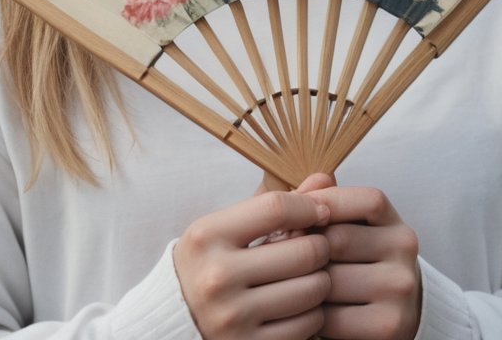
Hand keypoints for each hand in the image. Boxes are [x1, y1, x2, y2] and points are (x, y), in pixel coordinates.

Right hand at [173, 188, 331, 338]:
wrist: (176, 319)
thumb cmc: (210, 263)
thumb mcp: (227, 227)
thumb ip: (273, 202)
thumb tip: (324, 177)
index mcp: (207, 236)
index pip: (276, 208)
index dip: (309, 205)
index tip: (321, 210)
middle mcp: (217, 277)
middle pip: (303, 251)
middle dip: (321, 246)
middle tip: (318, 247)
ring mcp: (232, 317)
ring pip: (312, 289)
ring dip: (321, 281)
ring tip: (309, 275)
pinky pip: (308, 325)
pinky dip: (314, 313)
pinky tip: (299, 305)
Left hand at [297, 173, 421, 339]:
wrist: (383, 318)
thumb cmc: (352, 266)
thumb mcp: (347, 231)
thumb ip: (325, 203)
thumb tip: (308, 185)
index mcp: (395, 224)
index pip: (365, 201)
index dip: (324, 202)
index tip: (294, 214)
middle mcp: (404, 254)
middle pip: (338, 240)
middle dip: (302, 247)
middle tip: (276, 252)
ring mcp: (400, 290)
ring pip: (331, 280)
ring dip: (301, 282)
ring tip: (286, 280)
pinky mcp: (388, 327)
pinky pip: (332, 318)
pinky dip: (310, 315)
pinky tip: (304, 309)